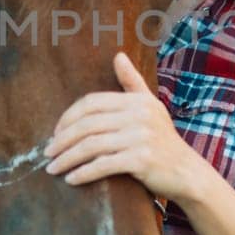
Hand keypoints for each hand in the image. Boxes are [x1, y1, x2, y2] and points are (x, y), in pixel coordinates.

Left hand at [41, 50, 195, 197]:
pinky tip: (71, 179)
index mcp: (136, 101)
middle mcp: (139, 116)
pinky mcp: (141, 160)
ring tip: (52, 168)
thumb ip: (132, 82)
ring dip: (67, 158)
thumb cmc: (163, 140)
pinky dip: (84, 173)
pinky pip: (104, 165)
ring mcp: (141, 137)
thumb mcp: (150, 106)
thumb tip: (118, 55)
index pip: (91, 103)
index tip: (55, 133)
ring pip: (91, 145)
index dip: (68, 117)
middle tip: (48, 152)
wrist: (187, 172)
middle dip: (62, 139)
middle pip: (87, 124)